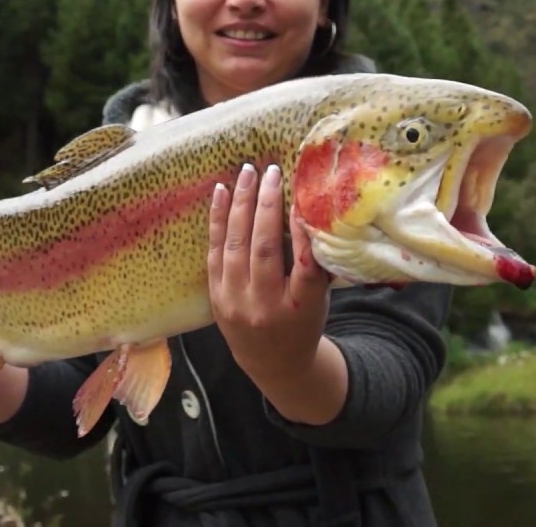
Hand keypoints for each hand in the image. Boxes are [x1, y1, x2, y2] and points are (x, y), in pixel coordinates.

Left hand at [207, 162, 329, 385]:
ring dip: (241, 205)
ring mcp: (236, 302)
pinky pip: (215, 252)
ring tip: (246, 173)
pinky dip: (218, 220)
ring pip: (236, 246)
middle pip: (265, 250)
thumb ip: (314, 263)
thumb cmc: (303, 322)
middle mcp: (266, 307)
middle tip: (270, 172)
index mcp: (302, 308)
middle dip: (267, 206)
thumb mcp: (321, 298)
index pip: (305, 267)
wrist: (273, 363)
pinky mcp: (216, 297)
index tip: (302, 199)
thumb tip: (308, 209)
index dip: (303, 232)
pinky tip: (222, 193)